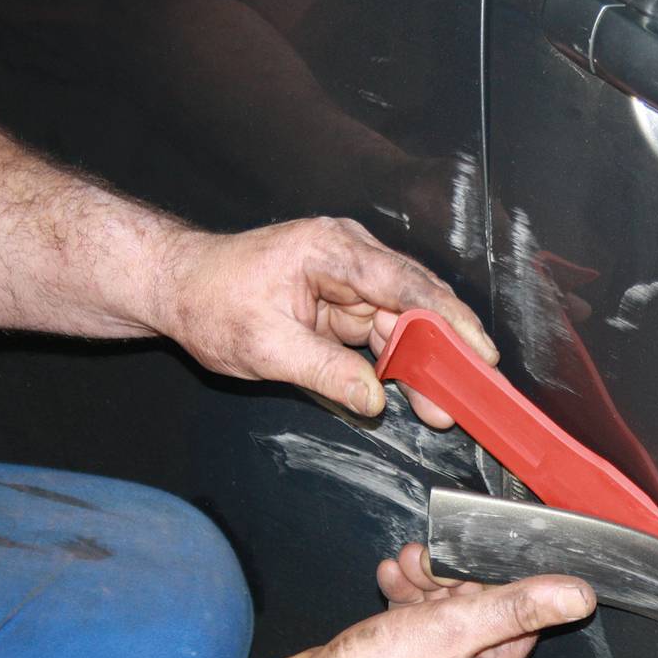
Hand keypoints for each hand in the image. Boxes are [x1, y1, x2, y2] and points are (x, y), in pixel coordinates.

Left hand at [155, 217, 497, 425]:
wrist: (179, 287)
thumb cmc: (211, 302)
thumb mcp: (264, 346)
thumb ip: (325, 371)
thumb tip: (374, 398)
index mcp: (332, 252)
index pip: (406, 286)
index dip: (448, 322)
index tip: (478, 352)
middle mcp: (350, 256)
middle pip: (416, 303)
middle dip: (445, 350)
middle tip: (468, 391)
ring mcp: (350, 278)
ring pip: (405, 321)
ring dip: (424, 363)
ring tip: (440, 405)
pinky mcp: (345, 301)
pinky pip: (384, 331)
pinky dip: (401, 361)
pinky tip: (414, 390)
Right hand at [207, 543, 594, 657]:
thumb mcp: (455, 630)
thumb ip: (517, 607)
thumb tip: (577, 595)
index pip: (518, 618)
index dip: (497, 580)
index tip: (475, 556)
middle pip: (474, 610)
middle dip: (450, 576)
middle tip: (429, 557)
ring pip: (436, 612)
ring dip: (422, 581)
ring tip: (402, 565)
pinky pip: (407, 622)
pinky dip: (399, 598)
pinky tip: (387, 580)